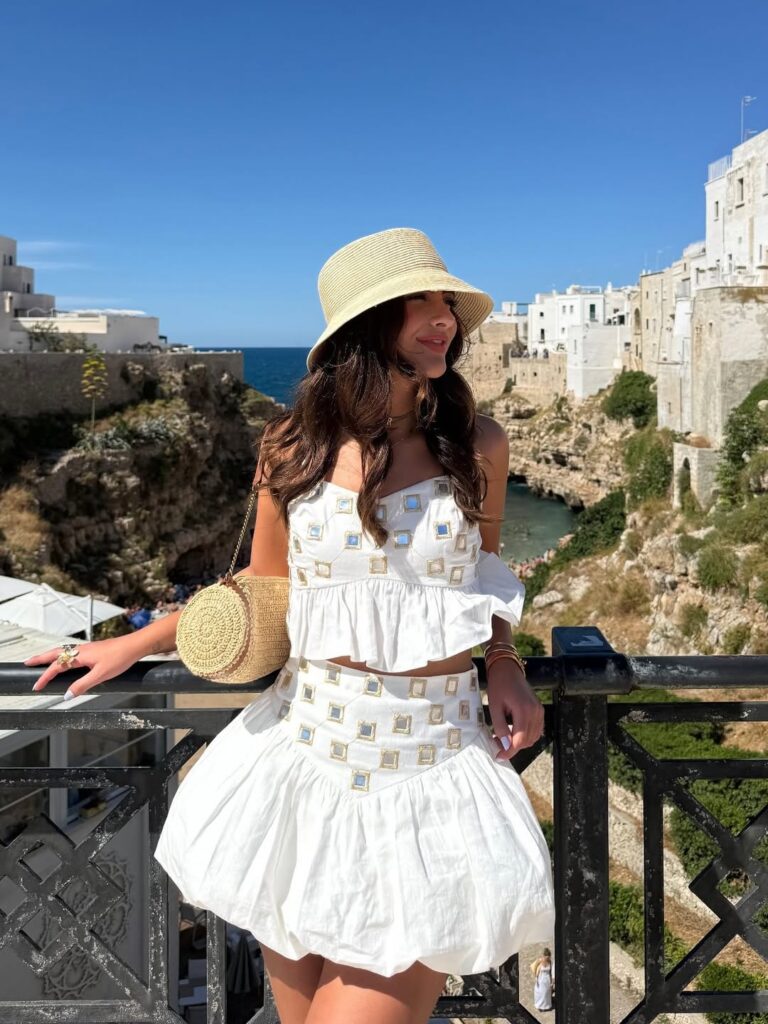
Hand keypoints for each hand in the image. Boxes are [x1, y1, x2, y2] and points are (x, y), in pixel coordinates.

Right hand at [25, 637, 140, 699]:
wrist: (135, 645)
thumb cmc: (120, 657)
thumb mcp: (100, 675)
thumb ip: (82, 685)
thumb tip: (67, 695)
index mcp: (79, 655)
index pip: (56, 666)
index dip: (45, 677)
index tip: (36, 686)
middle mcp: (81, 650)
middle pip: (55, 653)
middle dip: (40, 659)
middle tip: (28, 663)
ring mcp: (87, 649)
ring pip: (63, 651)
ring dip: (50, 656)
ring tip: (41, 661)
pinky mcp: (93, 650)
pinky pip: (71, 652)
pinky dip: (62, 656)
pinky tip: (66, 661)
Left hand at [486, 658, 543, 759]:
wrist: (508, 669)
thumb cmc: (499, 685)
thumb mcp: (495, 706)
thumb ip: (500, 727)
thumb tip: (504, 745)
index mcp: (524, 710)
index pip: (520, 741)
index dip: (509, 751)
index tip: (498, 756)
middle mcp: (536, 712)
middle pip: (527, 741)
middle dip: (512, 747)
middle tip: (497, 743)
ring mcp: (540, 711)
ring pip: (532, 738)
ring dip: (519, 742)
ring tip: (503, 737)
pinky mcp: (540, 710)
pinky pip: (536, 730)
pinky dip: (526, 735)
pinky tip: (513, 732)